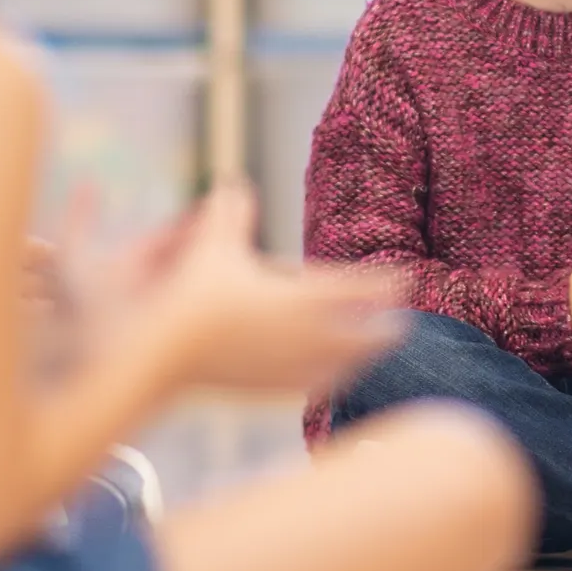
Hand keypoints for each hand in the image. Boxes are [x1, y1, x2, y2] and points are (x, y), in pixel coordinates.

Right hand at [152, 183, 404, 392]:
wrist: (166, 353)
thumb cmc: (192, 297)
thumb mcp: (214, 247)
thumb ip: (230, 213)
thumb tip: (231, 180)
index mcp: (298, 298)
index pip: (356, 290)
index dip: (384, 283)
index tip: (405, 278)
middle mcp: (303, 336)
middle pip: (362, 335)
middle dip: (385, 327)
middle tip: (403, 321)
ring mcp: (289, 367)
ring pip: (343, 366)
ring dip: (364, 356)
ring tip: (375, 350)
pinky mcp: (272, 390)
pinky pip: (314, 386)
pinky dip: (333, 379)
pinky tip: (336, 377)